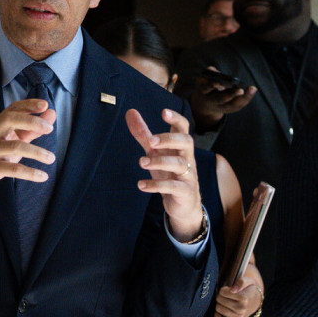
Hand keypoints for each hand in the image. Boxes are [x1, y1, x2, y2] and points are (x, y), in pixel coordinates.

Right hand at [0, 99, 57, 217]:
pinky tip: (43, 176)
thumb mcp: (13, 141)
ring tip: (51, 158)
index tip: (45, 105)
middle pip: (10, 120)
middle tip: (49, 128)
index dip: (28, 105)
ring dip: (36, 152)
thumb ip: (33, 128)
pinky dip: (30, 173)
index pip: (13, 108)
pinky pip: (13, 169)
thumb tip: (51, 114)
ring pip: (15, 146)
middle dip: (31, 121)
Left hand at [126, 108, 203, 241]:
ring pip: (179, 164)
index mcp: (180, 146)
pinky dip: (156, 185)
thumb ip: (143, 134)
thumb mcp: (155, 153)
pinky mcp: (185, 192)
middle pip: (186, 142)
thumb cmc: (170, 174)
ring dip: (160, 162)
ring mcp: (188, 175)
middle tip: (151, 141)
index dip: (176, 119)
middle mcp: (187, 158)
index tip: (164, 112)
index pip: (183, 128)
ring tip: (142, 162)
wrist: (185, 205)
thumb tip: (130, 112)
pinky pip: (173, 187)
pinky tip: (141, 185)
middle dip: (169, 139)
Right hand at [188, 66, 257, 130]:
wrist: (204, 103)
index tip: (218, 83)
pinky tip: (252, 91)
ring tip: (252, 89)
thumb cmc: (206, 84)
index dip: (211, 86)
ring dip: (242, 98)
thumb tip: (219, 74)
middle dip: (230, 95)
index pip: (206, 88)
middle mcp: (210, 101)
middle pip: (220, 100)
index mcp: (202, 91)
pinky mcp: (227, 110)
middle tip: (241, 90)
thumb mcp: (204, 77)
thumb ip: (211, 72)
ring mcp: (219, 107)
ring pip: (231, 105)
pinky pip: (237, 106)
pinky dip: (245, 99)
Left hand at [213, 277, 263, 316]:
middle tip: (227, 296)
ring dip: (220, 304)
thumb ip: (241, 282)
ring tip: (226, 302)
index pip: (223, 292)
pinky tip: (221, 311)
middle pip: (219, 299)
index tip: (228, 290)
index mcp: (244, 298)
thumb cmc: (248, 290)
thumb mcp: (249, 281)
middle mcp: (241, 309)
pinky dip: (217, 316)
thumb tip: (233, 290)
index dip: (223, 289)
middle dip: (221, 296)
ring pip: (218, 309)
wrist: (254, 301)